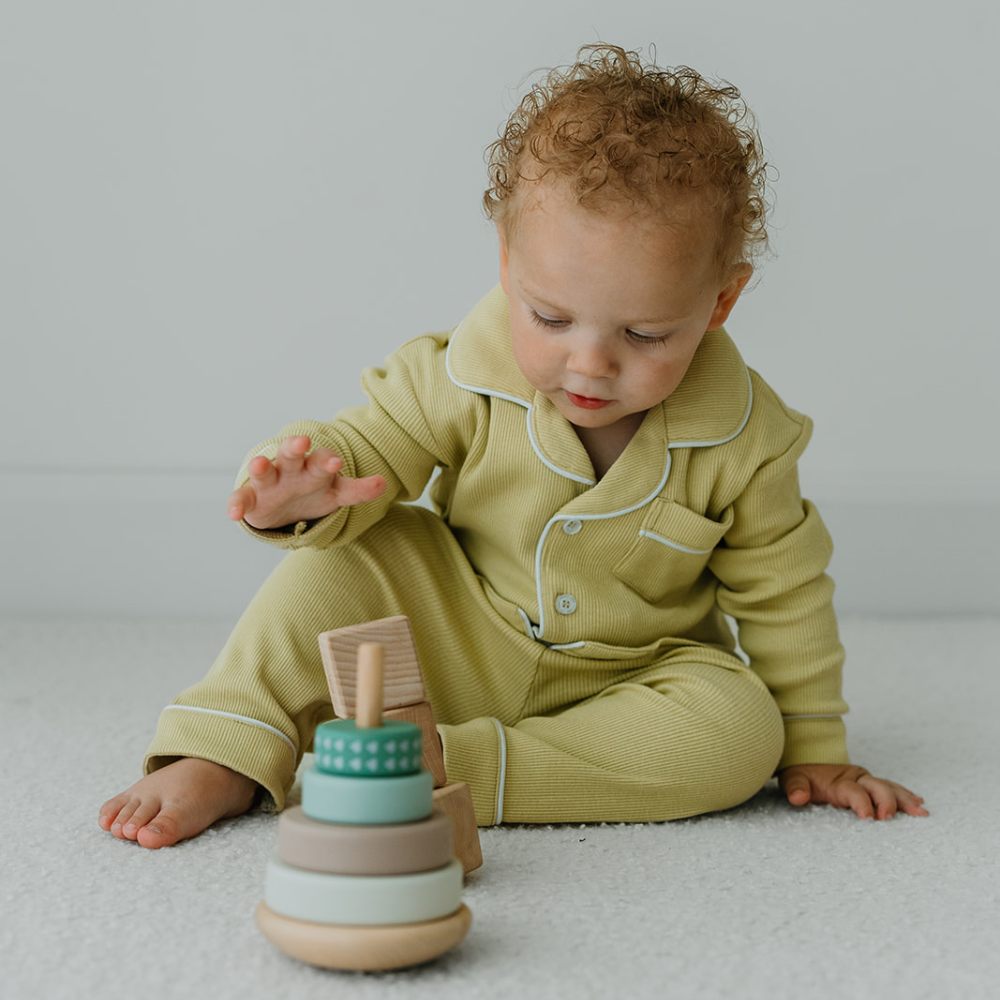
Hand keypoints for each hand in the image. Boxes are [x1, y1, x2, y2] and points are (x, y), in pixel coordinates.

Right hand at [226, 435, 386, 529]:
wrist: (282, 506)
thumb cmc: (313, 491)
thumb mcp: (336, 493)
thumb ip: (357, 490)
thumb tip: (383, 483)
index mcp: (313, 467)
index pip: (321, 459)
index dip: (328, 460)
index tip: (336, 463)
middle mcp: (290, 469)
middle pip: (292, 455)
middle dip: (296, 448)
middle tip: (302, 442)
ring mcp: (269, 482)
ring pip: (264, 471)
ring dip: (262, 467)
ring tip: (259, 465)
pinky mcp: (251, 498)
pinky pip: (241, 498)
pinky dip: (237, 504)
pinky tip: (234, 514)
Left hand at [778, 763, 928, 820]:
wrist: (808, 760)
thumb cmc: (802, 775)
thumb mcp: (793, 779)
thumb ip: (795, 787)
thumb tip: (798, 796)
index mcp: (840, 780)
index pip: (854, 792)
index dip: (862, 803)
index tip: (868, 818)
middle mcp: (858, 779)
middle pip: (878, 788)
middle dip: (886, 802)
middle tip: (889, 818)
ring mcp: (867, 781)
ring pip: (890, 788)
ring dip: (905, 799)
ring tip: (920, 812)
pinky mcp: (872, 785)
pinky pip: (892, 788)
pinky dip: (905, 795)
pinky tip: (919, 803)